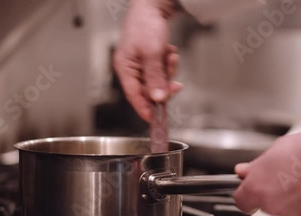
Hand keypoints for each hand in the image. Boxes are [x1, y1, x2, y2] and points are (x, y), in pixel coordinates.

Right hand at [114, 0, 181, 121]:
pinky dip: (169, 63)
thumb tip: (158, 98)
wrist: (153, 5)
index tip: (156, 120)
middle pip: (149, 90)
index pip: (134, 96)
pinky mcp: (150, 59)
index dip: (145, 109)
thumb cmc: (145, 24)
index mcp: (124, 68)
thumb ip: (155, 77)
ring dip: (168, 71)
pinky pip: (162, 70)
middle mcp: (131, 69)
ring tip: (170, 56)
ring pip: (158, 80)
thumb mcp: (152, 53)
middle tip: (176, 85)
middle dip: (164, 85)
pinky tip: (169, 51)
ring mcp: (141, 64)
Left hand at [234, 130, 300, 215]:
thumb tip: (242, 171)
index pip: (241, 201)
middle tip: (290, 176)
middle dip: (276, 193)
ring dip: (295, 200)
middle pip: (268, 204)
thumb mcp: (276, 150)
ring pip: (289, 211)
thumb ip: (256, 166)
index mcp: (257, 188)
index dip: (248, 194)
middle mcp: (272, 206)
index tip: (253, 189)